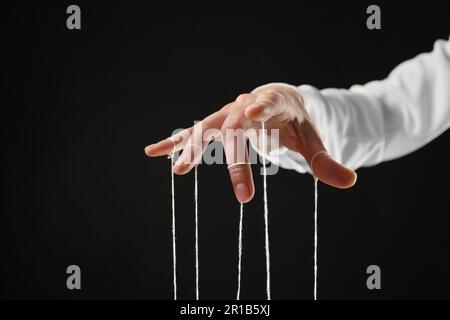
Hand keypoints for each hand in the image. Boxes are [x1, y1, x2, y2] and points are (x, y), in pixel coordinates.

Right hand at [145, 84, 356, 202]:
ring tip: (179, 170)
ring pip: (207, 129)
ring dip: (192, 148)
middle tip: (231, 186)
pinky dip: (174, 143)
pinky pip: (192, 133)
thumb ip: (325, 160)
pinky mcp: (216, 125)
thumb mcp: (311, 138)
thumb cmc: (294, 121)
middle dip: (229, 155)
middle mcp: (245, 107)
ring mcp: (227, 115)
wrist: (276, 104)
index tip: (252, 113)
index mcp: (273, 103)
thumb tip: (351, 181)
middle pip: (233, 126)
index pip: (267, 102)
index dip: (260, 106)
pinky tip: (154, 153)